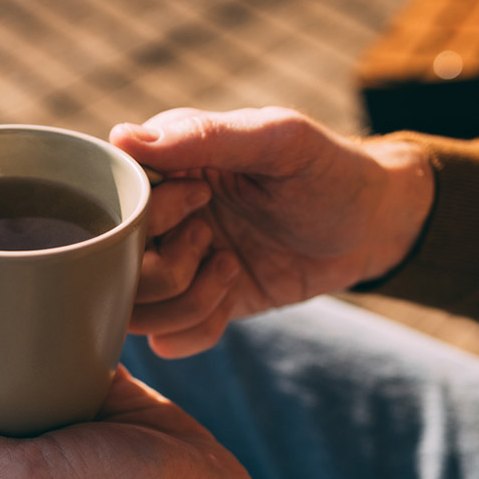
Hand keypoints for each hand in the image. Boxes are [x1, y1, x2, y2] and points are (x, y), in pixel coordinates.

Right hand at [111, 107, 432, 357]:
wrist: (371, 226)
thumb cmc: (324, 169)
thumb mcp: (277, 140)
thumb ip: (204, 137)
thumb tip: (123, 137)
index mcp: (159, 170)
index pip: (108, 205)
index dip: (149, 216)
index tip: (202, 201)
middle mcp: (154, 222)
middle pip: (108, 268)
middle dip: (167, 266)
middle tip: (215, 241)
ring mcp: (171, 267)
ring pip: (133, 312)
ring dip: (184, 301)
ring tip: (227, 270)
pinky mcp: (196, 306)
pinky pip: (166, 341)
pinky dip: (198, 329)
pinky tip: (231, 295)